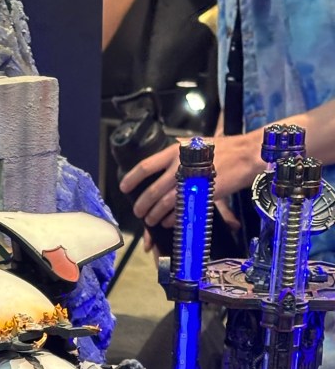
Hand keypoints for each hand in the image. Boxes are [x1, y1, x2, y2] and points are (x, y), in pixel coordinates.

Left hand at [120, 131, 263, 228]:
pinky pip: (180, 210)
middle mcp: (180, 165)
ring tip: (151, 220)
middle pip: (152, 190)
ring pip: (164, 203)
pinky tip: (167, 222)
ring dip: (154, 215)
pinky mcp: (201, 194)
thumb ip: (178, 157)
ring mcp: (190, 181)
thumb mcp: (196, 146)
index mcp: (175, 151)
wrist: (246, 155)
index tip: (124, 187)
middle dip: (142, 205)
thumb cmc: (222, 151)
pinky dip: (171, 219)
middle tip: (138, 212)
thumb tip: (162, 170)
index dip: (132, 179)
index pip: (146, 166)